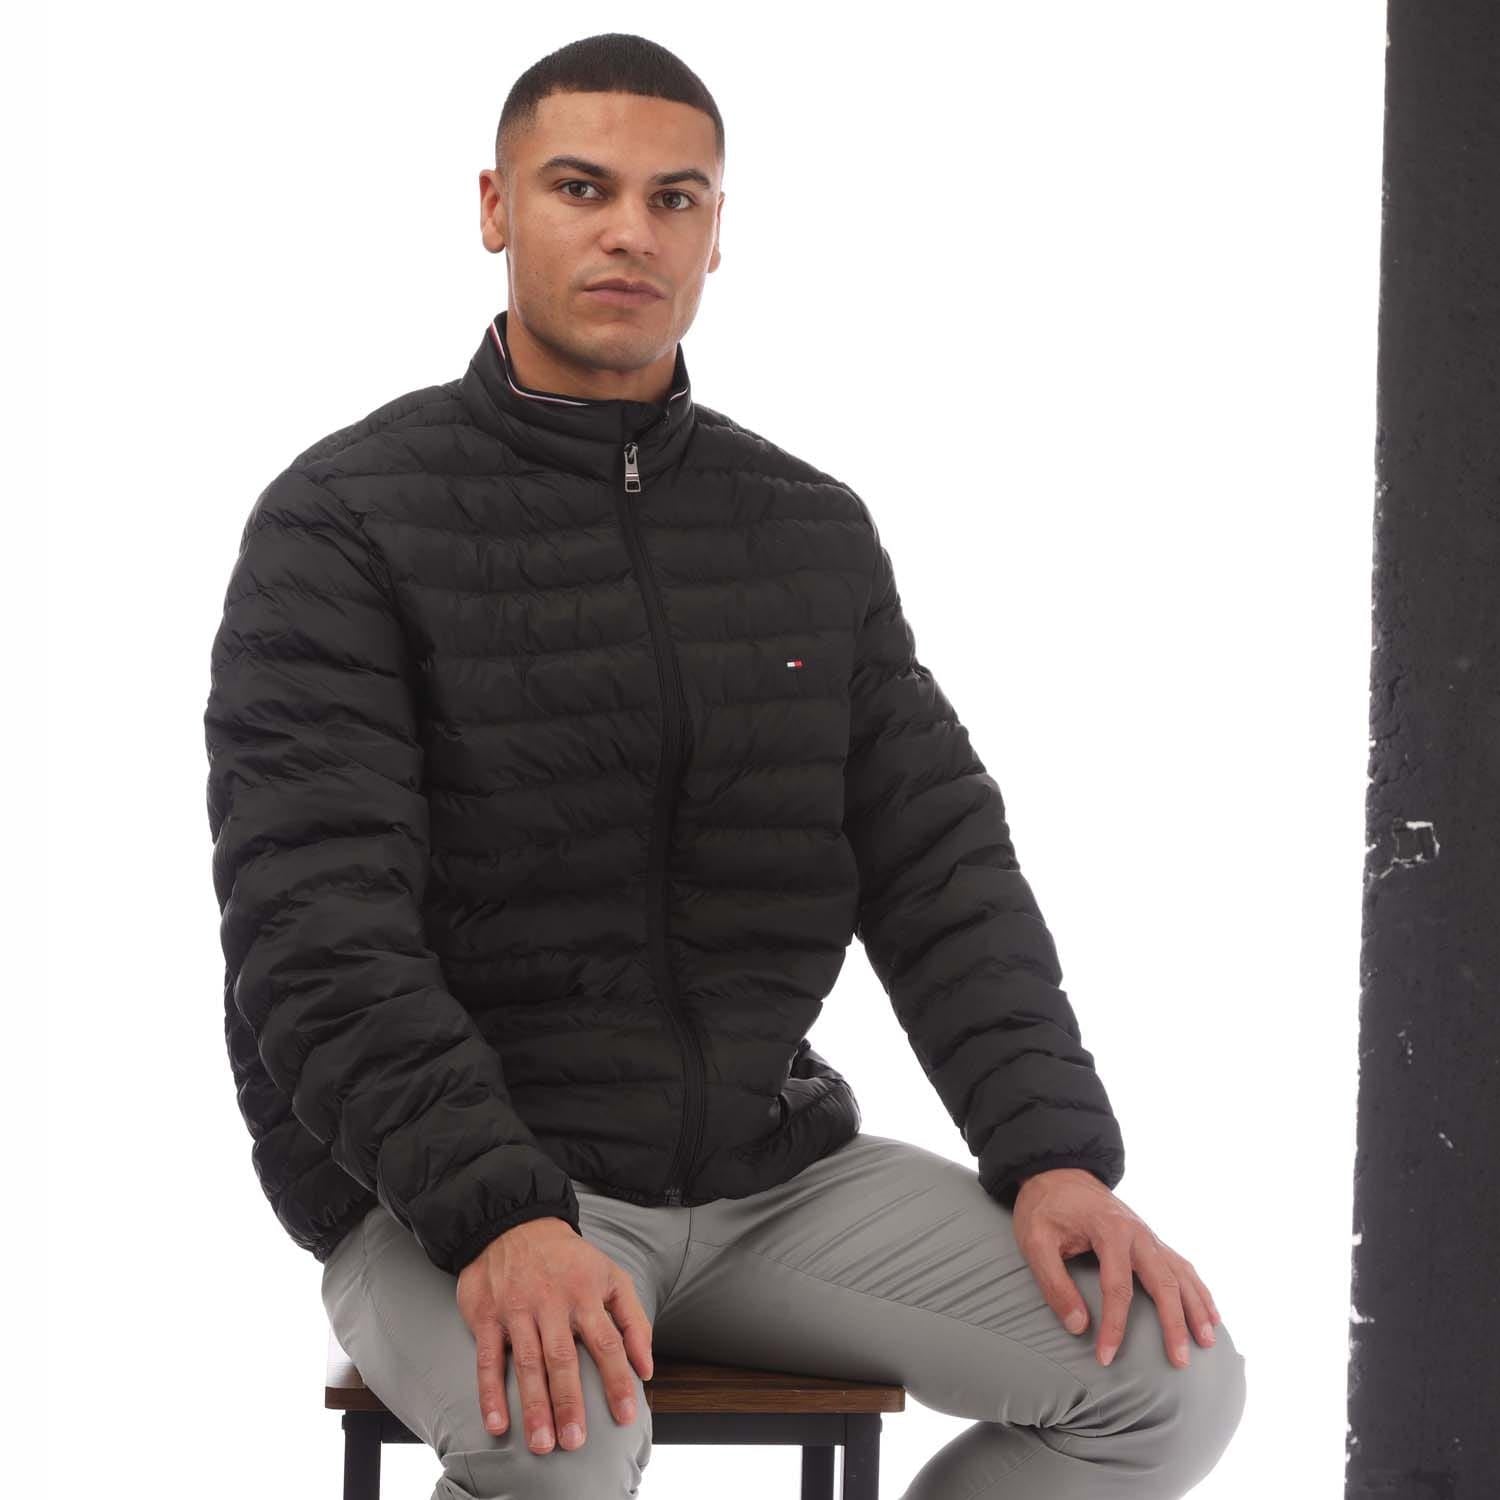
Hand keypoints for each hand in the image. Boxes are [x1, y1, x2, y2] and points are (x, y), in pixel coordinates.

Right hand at [455, 1217, 653, 1454]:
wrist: (514, 1223)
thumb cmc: (569, 1260)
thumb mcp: (611, 1276)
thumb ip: (634, 1320)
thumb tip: (646, 1367)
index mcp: (585, 1294)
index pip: (607, 1343)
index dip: (618, 1380)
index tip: (625, 1415)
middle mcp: (551, 1303)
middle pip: (563, 1358)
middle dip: (569, 1402)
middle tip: (576, 1441)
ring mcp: (517, 1310)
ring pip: (526, 1363)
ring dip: (534, 1405)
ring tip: (542, 1442)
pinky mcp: (487, 1316)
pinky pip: (488, 1359)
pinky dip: (490, 1393)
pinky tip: (498, 1422)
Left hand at [1011, 1168, 1221, 1369]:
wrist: (1057, 1172)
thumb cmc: (1044, 1208)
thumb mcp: (1035, 1241)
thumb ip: (1054, 1284)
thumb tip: (1078, 1326)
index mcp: (1109, 1230)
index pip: (1117, 1287)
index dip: (1113, 1326)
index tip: (1105, 1357)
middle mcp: (1137, 1232)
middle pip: (1163, 1282)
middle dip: (1174, 1324)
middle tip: (1180, 1362)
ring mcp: (1148, 1234)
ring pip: (1180, 1274)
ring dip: (1196, 1308)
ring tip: (1207, 1343)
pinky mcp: (1150, 1238)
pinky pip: (1181, 1265)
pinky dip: (1198, 1290)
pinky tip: (1210, 1313)